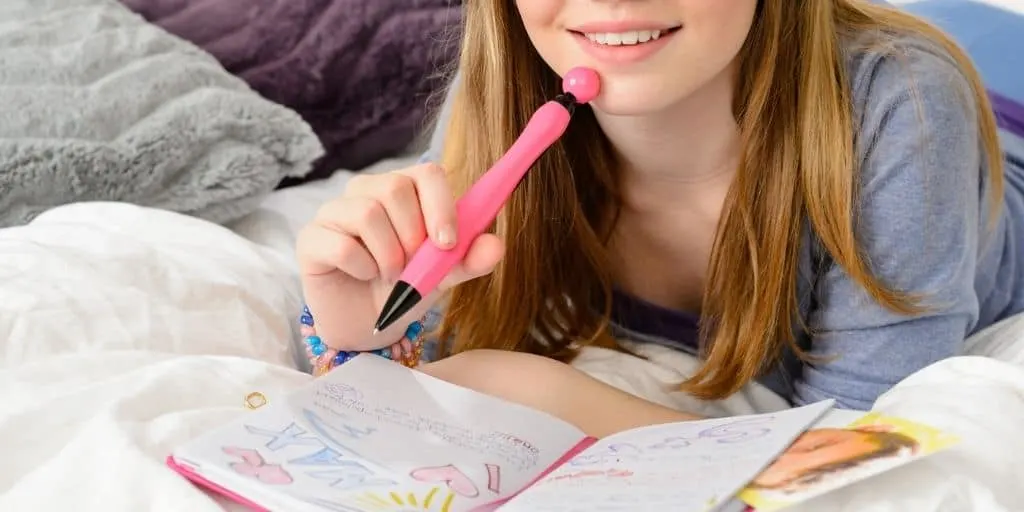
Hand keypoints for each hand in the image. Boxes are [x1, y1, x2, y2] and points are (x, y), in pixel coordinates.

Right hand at [296, 163, 504, 350]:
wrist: (367, 325)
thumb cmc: (405, 288)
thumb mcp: (443, 275)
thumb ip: (469, 259)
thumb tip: (496, 246)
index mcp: (404, 190)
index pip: (427, 172)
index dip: (441, 205)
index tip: (447, 243)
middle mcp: (367, 191)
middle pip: (396, 187)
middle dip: (413, 236)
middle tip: (411, 265)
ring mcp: (335, 211)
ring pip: (368, 214)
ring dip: (388, 256)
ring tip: (388, 275)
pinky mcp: (311, 237)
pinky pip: (343, 245)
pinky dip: (363, 269)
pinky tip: (363, 276)